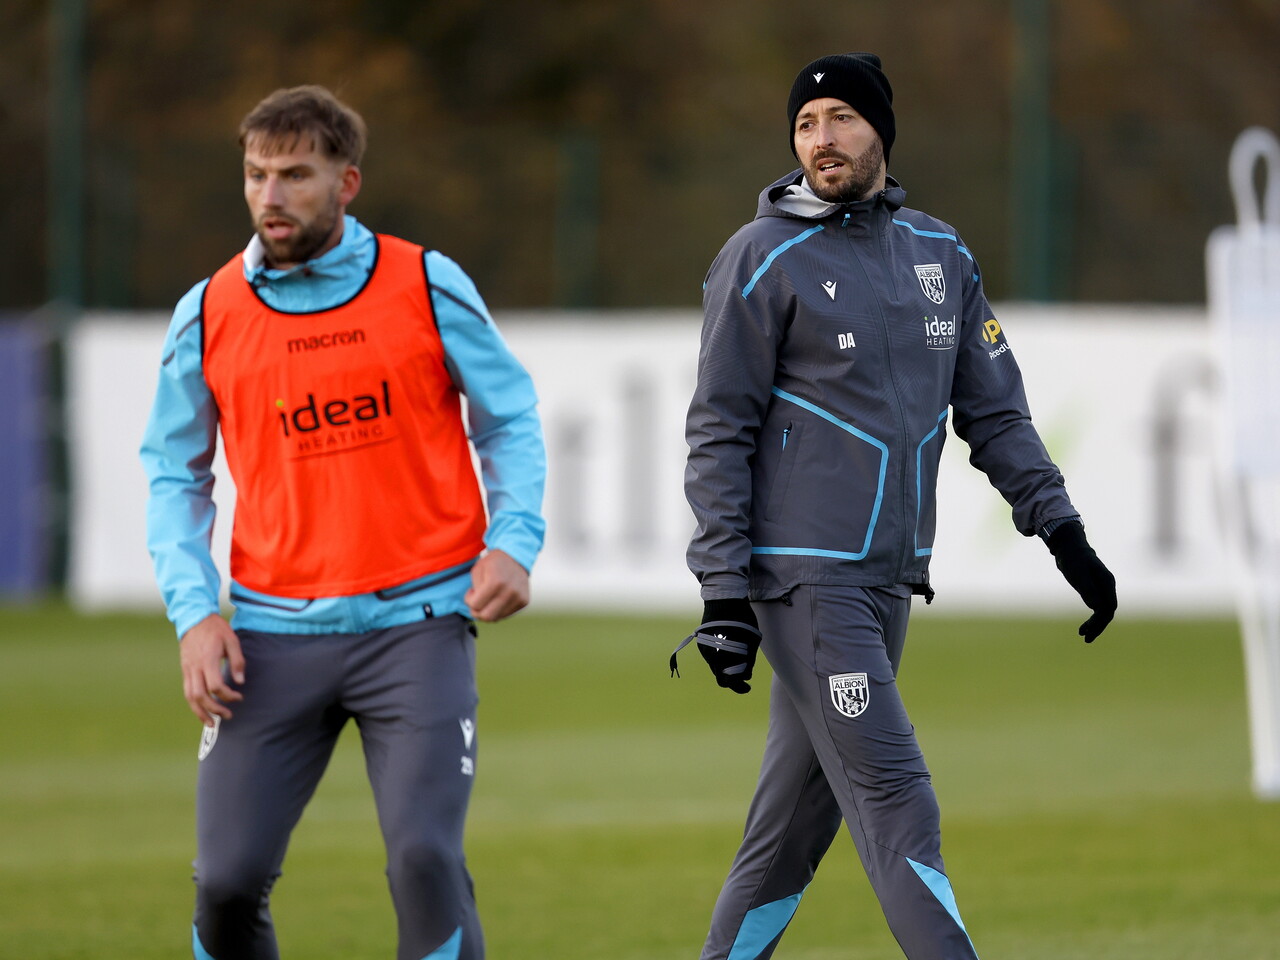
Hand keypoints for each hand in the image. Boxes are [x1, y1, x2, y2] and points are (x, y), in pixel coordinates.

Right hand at [180, 613, 244, 725]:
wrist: (194, 618)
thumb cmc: (216, 629)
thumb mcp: (232, 640)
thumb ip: (237, 661)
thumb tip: (240, 682)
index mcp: (207, 659)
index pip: (215, 685)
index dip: (228, 695)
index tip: (239, 697)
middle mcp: (195, 667)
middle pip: (200, 696)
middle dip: (214, 709)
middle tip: (228, 716)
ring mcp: (187, 669)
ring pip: (190, 697)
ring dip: (200, 713)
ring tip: (211, 724)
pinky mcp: (185, 670)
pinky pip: (187, 691)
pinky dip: (194, 704)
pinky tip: (202, 711)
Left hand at [464, 549, 529, 621]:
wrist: (516, 557)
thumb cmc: (493, 563)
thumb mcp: (477, 570)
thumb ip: (474, 590)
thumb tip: (476, 608)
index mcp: (495, 582)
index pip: (475, 605)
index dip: (468, 600)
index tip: (471, 592)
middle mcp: (509, 591)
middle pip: (487, 616)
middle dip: (477, 612)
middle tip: (476, 603)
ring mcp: (519, 598)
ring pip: (497, 618)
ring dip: (488, 611)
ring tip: (487, 599)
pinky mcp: (524, 602)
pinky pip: (506, 614)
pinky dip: (498, 610)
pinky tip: (497, 598)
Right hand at [670, 598, 761, 693]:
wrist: (724, 595)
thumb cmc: (740, 616)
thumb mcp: (751, 639)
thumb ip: (749, 659)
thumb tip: (746, 676)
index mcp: (718, 653)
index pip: (726, 679)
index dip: (738, 686)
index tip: (747, 688)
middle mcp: (708, 652)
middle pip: (719, 676)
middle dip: (733, 680)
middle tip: (745, 682)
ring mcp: (704, 646)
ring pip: (717, 667)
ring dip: (728, 670)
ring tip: (743, 664)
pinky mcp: (705, 641)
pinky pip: (714, 657)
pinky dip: (723, 660)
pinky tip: (734, 655)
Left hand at [1046, 522, 1116, 642]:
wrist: (1069, 548)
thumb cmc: (1074, 559)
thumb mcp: (1078, 574)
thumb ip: (1088, 589)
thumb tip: (1096, 608)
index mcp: (1107, 582)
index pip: (1109, 607)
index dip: (1100, 621)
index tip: (1088, 630)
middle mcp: (1107, 587)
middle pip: (1108, 612)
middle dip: (1098, 626)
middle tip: (1085, 638)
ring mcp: (1102, 589)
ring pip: (1103, 612)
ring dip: (1095, 625)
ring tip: (1083, 636)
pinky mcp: (1095, 591)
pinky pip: (1097, 609)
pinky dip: (1092, 619)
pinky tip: (1084, 627)